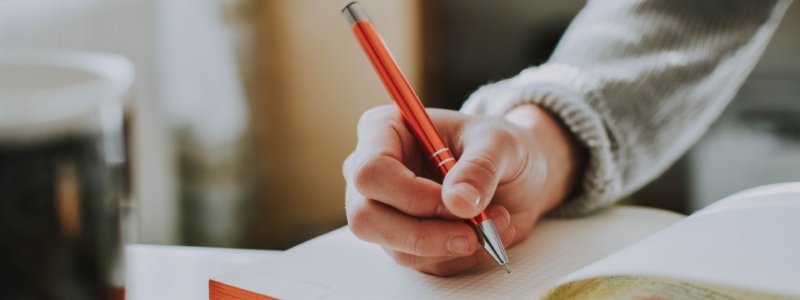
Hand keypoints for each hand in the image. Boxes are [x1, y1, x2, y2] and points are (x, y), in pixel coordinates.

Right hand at [343, 104, 583, 275]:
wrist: (517, 173)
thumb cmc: (498, 146)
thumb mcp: (501, 143)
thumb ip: (480, 168)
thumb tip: (458, 202)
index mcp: (384, 131)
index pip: (371, 171)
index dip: (410, 194)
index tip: (456, 202)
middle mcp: (374, 173)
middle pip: (366, 217)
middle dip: (424, 233)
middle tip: (473, 232)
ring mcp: (384, 210)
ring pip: (396, 248)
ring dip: (452, 245)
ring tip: (494, 221)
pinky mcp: (403, 240)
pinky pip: (422, 263)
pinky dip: (460, 255)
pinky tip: (487, 233)